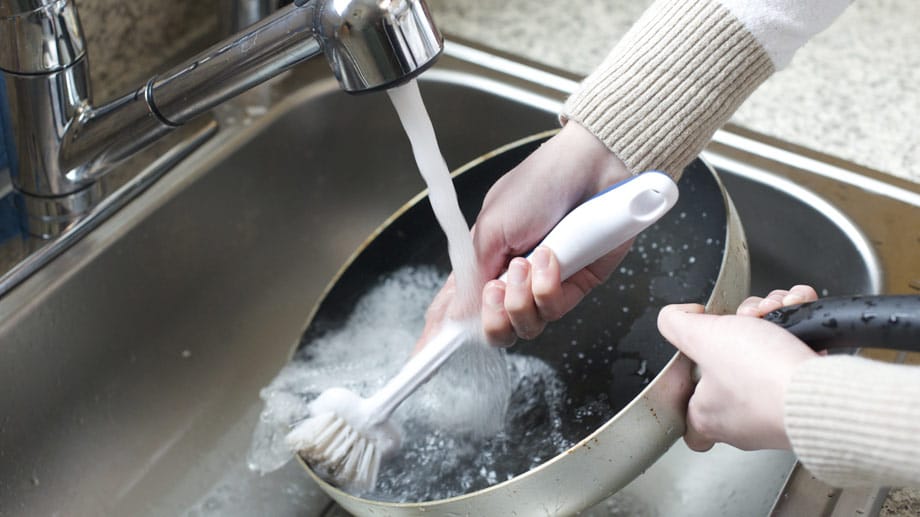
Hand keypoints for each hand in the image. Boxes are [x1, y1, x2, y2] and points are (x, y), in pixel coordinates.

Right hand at [415, 122, 632, 350]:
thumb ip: (472, 276)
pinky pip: (556, 309)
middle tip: (495, 291)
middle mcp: (512, 279)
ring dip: (522, 298)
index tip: (425, 355)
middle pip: (494, 330)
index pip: (456, 306)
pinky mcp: (576, 286)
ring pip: (526, 327)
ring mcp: (544, 286)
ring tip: (526, 263)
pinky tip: (551, 257)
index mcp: (483, 262)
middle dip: (492, 319)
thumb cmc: (540, 184)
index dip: (441, 334)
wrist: (591, 168)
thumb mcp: (491, 227)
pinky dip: (549, 285)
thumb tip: (456, 314)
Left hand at [657, 285, 819, 450]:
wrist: (823, 391)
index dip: (688, 395)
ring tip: (777, 308)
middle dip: (739, 333)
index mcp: (708, 415)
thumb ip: (676, 325)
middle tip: (747, 318)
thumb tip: (675, 316)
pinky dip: (802, 327)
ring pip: (766, 357)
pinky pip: (800, 355)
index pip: (689, 423)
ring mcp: (776, 410)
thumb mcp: (702, 337)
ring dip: (773, 321)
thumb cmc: (763, 377)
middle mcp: (742, 420)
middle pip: (729, 371)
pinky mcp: (807, 396)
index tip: (693, 369)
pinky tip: (799, 308)